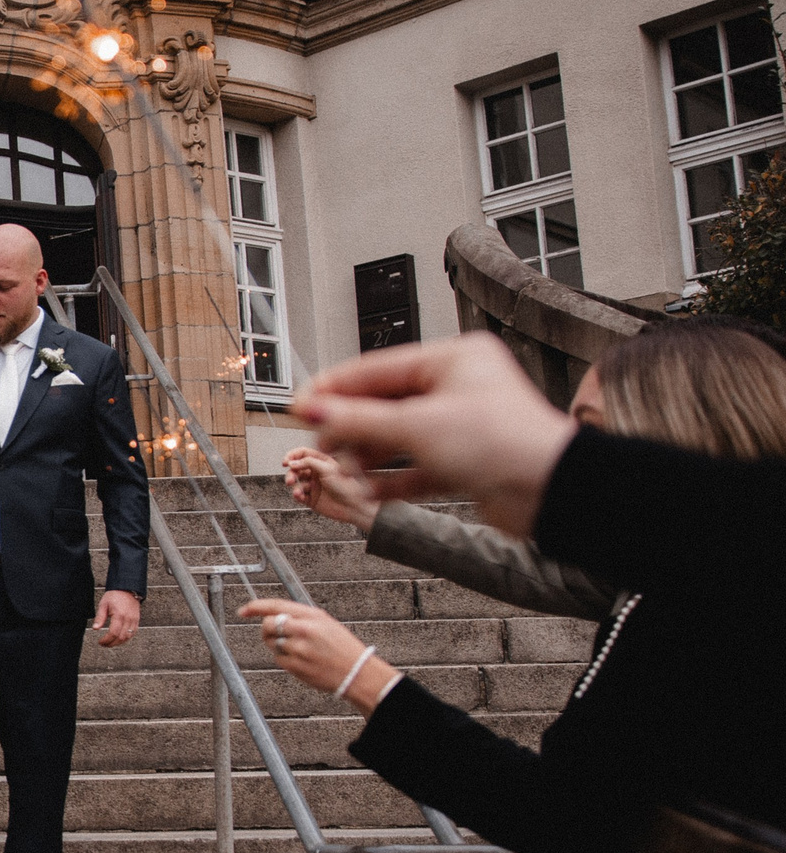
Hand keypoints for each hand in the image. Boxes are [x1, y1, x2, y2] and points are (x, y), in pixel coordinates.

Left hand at [90, 588, 139, 646]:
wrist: (127, 589)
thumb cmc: (114, 595)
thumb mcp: (103, 605)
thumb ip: (100, 618)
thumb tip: (95, 628)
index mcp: (119, 615)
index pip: (113, 633)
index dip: (106, 640)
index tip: (100, 642)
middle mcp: (128, 619)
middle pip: (121, 637)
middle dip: (111, 643)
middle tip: (104, 644)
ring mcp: (134, 620)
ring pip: (127, 637)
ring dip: (118, 643)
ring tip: (110, 643)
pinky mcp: (137, 621)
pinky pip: (132, 633)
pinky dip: (126, 639)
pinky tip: (119, 639)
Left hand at [239, 598, 400, 710]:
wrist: (357, 672)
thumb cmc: (343, 647)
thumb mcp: (325, 623)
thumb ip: (300, 617)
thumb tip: (275, 616)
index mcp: (312, 616)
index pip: (276, 606)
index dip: (256, 607)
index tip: (244, 610)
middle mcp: (304, 630)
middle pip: (268, 625)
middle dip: (267, 629)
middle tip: (275, 633)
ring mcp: (298, 649)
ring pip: (272, 643)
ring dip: (278, 645)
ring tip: (299, 649)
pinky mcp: (296, 666)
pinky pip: (278, 660)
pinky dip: (285, 659)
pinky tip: (302, 660)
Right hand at [281, 447, 379, 532]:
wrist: (353, 507)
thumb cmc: (347, 487)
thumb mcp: (327, 469)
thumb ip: (308, 463)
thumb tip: (292, 463)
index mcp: (322, 462)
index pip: (303, 454)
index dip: (292, 456)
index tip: (286, 462)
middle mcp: (316, 473)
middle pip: (296, 469)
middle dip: (291, 473)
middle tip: (290, 480)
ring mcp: (313, 485)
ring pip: (296, 482)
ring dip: (294, 486)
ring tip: (297, 491)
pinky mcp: (311, 498)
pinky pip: (298, 495)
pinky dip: (297, 495)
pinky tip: (300, 496)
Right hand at [296, 333, 575, 536]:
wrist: (551, 492)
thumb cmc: (504, 443)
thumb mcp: (416, 425)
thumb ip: (358, 419)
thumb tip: (314, 408)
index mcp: (453, 360)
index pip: (378, 368)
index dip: (335, 388)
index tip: (301, 404)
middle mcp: (457, 389)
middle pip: (385, 404)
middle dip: (349, 428)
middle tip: (316, 443)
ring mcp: (460, 427)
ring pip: (397, 438)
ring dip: (366, 457)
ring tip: (338, 471)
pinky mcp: (464, 463)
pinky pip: (414, 468)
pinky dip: (389, 479)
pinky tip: (364, 490)